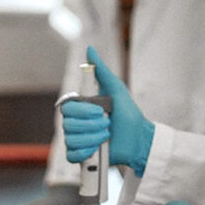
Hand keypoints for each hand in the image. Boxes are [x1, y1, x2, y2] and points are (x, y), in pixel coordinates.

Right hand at [62, 46, 154, 176]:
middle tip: (107, 122)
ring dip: (92, 138)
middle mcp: (76, 122)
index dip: (82, 110)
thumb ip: (101, 70)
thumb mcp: (115, 88)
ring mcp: (77, 139)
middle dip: (91, 125)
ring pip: (71, 140)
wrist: (138, 138)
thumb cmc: (127, 112)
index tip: (100, 109)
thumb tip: (90, 49)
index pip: (67, 106)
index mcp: (81, 106)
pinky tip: (97, 150)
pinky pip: (72, 156)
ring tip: (106, 135)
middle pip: (67, 124)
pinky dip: (85, 153)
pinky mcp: (81, 156)